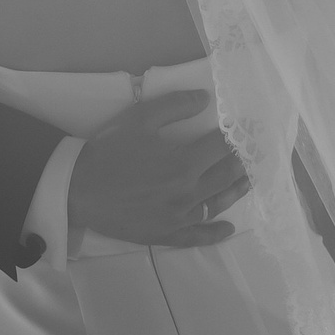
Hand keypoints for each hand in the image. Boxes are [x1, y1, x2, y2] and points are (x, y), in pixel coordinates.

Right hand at [67, 92, 250, 250]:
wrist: (78, 189)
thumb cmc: (108, 151)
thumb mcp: (140, 118)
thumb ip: (175, 106)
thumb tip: (204, 98)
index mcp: (184, 163)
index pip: (221, 146)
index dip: (238, 134)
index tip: (250, 126)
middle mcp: (188, 192)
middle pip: (226, 176)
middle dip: (243, 161)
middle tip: (257, 153)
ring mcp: (178, 217)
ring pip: (217, 203)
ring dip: (237, 190)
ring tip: (249, 180)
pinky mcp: (166, 233)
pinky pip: (197, 236)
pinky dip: (215, 233)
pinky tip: (228, 228)